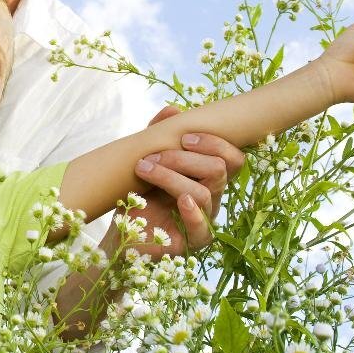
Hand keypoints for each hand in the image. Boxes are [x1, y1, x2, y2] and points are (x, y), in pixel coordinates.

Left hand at [106, 107, 244, 257]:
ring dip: (170, 177)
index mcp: (208, 176)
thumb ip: (159, 134)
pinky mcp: (192, 241)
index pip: (232, 157)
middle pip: (218, 170)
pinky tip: (181, 201)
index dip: (215, 143)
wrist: (121, 229)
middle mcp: (212, 196)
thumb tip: (174, 110)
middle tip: (153, 156)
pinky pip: (203, 229)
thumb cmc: (139, 192)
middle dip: (184, 158)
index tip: (183, 137)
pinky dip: (193, 213)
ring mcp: (204, 219)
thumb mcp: (147, 158)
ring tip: (143, 169)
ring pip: (203, 193)